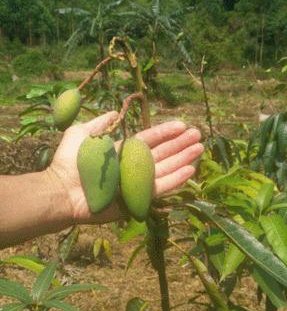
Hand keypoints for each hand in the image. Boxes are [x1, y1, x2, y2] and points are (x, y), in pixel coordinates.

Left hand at [48, 111, 203, 223]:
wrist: (63, 191)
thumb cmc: (70, 163)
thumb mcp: (81, 134)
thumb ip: (100, 122)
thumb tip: (116, 111)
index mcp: (123, 151)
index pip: (149, 140)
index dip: (165, 132)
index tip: (182, 125)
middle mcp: (133, 166)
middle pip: (162, 153)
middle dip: (180, 144)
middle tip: (198, 136)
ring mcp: (137, 183)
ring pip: (166, 169)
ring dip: (183, 159)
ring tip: (199, 149)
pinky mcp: (138, 199)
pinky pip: (161, 188)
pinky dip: (176, 180)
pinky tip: (190, 170)